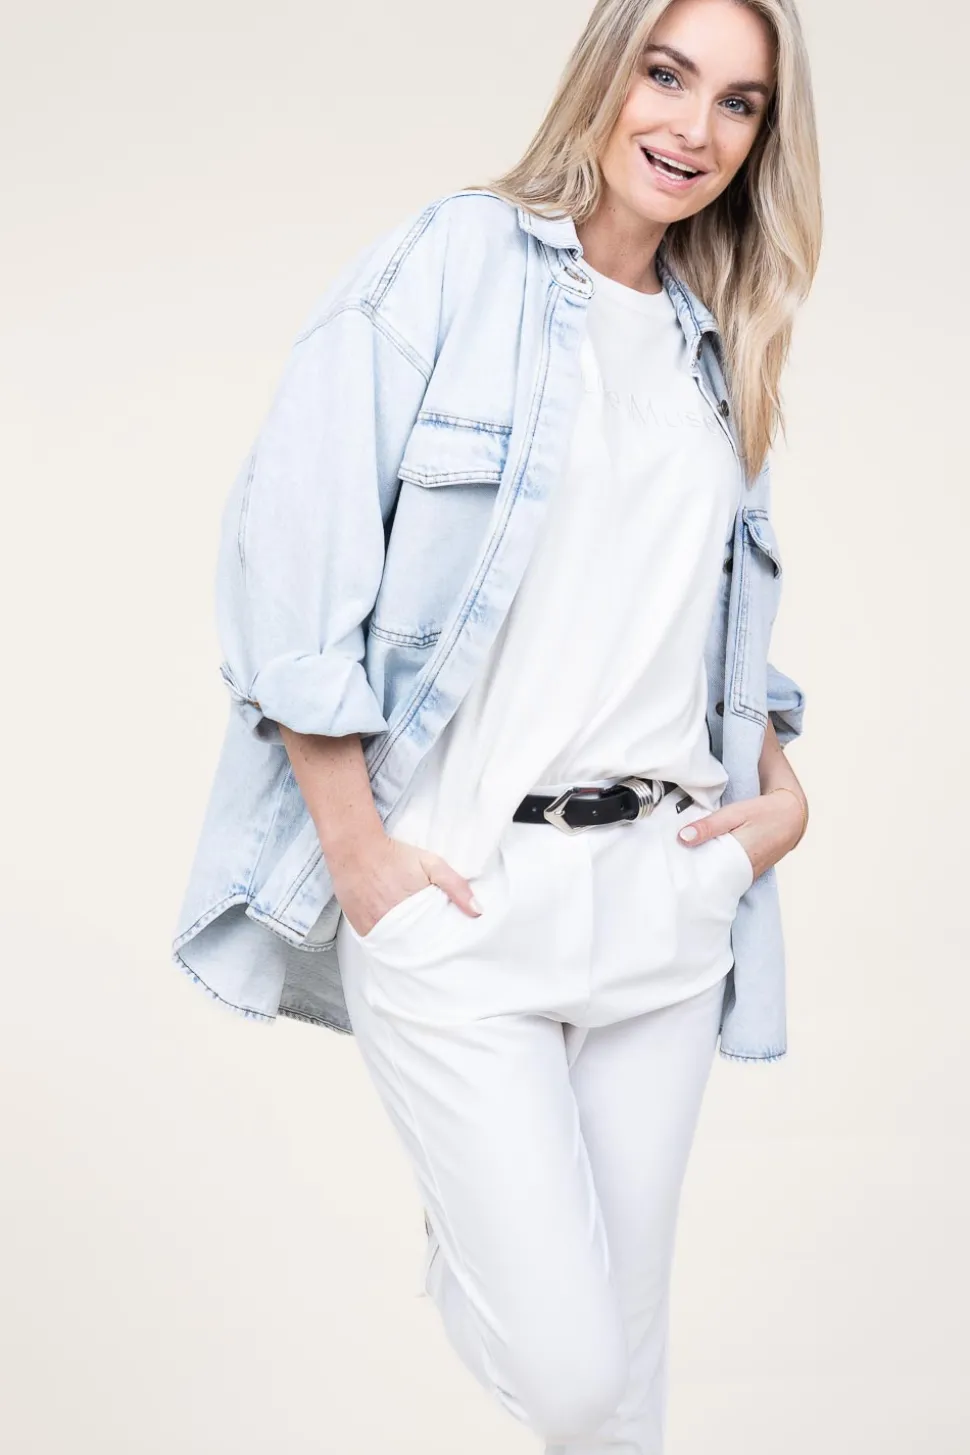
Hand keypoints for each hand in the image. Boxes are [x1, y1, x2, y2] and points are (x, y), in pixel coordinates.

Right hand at [331, 831, 481, 937]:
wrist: (355, 849)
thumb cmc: (395, 855)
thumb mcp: (432, 864)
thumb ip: (456, 886)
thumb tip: (478, 911)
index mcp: (414, 913)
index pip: (434, 942)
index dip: (441, 944)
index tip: (448, 946)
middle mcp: (393, 926)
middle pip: (415, 948)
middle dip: (425, 948)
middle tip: (433, 946)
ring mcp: (375, 930)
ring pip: (396, 949)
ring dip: (406, 948)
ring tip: (415, 943)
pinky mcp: (361, 930)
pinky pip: (378, 945)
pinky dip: (387, 943)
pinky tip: (395, 938)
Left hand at [677, 787, 806, 881]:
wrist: (792, 815)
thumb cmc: (764, 812)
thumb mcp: (735, 813)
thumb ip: (709, 826)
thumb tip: (682, 838)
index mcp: (739, 859)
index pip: (706, 875)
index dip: (687, 873)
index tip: (669, 868)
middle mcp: (743, 873)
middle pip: (710, 878)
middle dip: (691, 873)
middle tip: (669, 865)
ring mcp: (747, 875)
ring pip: (718, 877)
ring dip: (702, 870)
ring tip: (680, 863)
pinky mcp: (748, 871)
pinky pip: (726, 874)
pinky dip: (714, 868)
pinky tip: (700, 860)